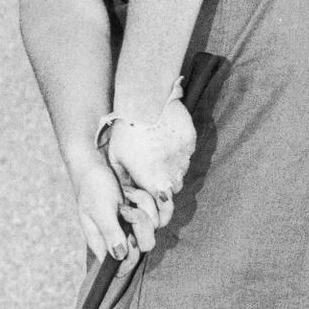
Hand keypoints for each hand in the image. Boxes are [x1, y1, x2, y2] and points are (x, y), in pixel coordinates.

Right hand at [73, 159, 155, 278]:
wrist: (96, 166)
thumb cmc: (92, 187)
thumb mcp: (99, 209)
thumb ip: (110, 232)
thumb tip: (119, 256)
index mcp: (103, 243)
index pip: (121, 267)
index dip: (131, 256)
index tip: (129, 236)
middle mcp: (120, 237)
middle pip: (145, 246)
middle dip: (140, 224)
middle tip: (125, 208)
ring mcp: (133, 225)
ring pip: (154, 227)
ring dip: (143, 206)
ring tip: (126, 195)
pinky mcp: (142, 214)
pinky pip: (157, 212)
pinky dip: (148, 199)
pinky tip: (132, 191)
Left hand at [104, 97, 195, 226]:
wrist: (146, 102)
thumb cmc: (125, 131)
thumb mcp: (117, 157)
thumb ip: (124, 179)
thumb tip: (127, 192)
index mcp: (153, 181)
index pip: (163, 207)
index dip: (156, 202)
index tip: (147, 191)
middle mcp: (172, 174)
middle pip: (173, 190)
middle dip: (164, 186)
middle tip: (152, 172)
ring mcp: (184, 158)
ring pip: (181, 172)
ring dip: (171, 169)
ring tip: (157, 153)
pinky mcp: (191, 142)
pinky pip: (187, 154)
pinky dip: (178, 152)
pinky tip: (165, 140)